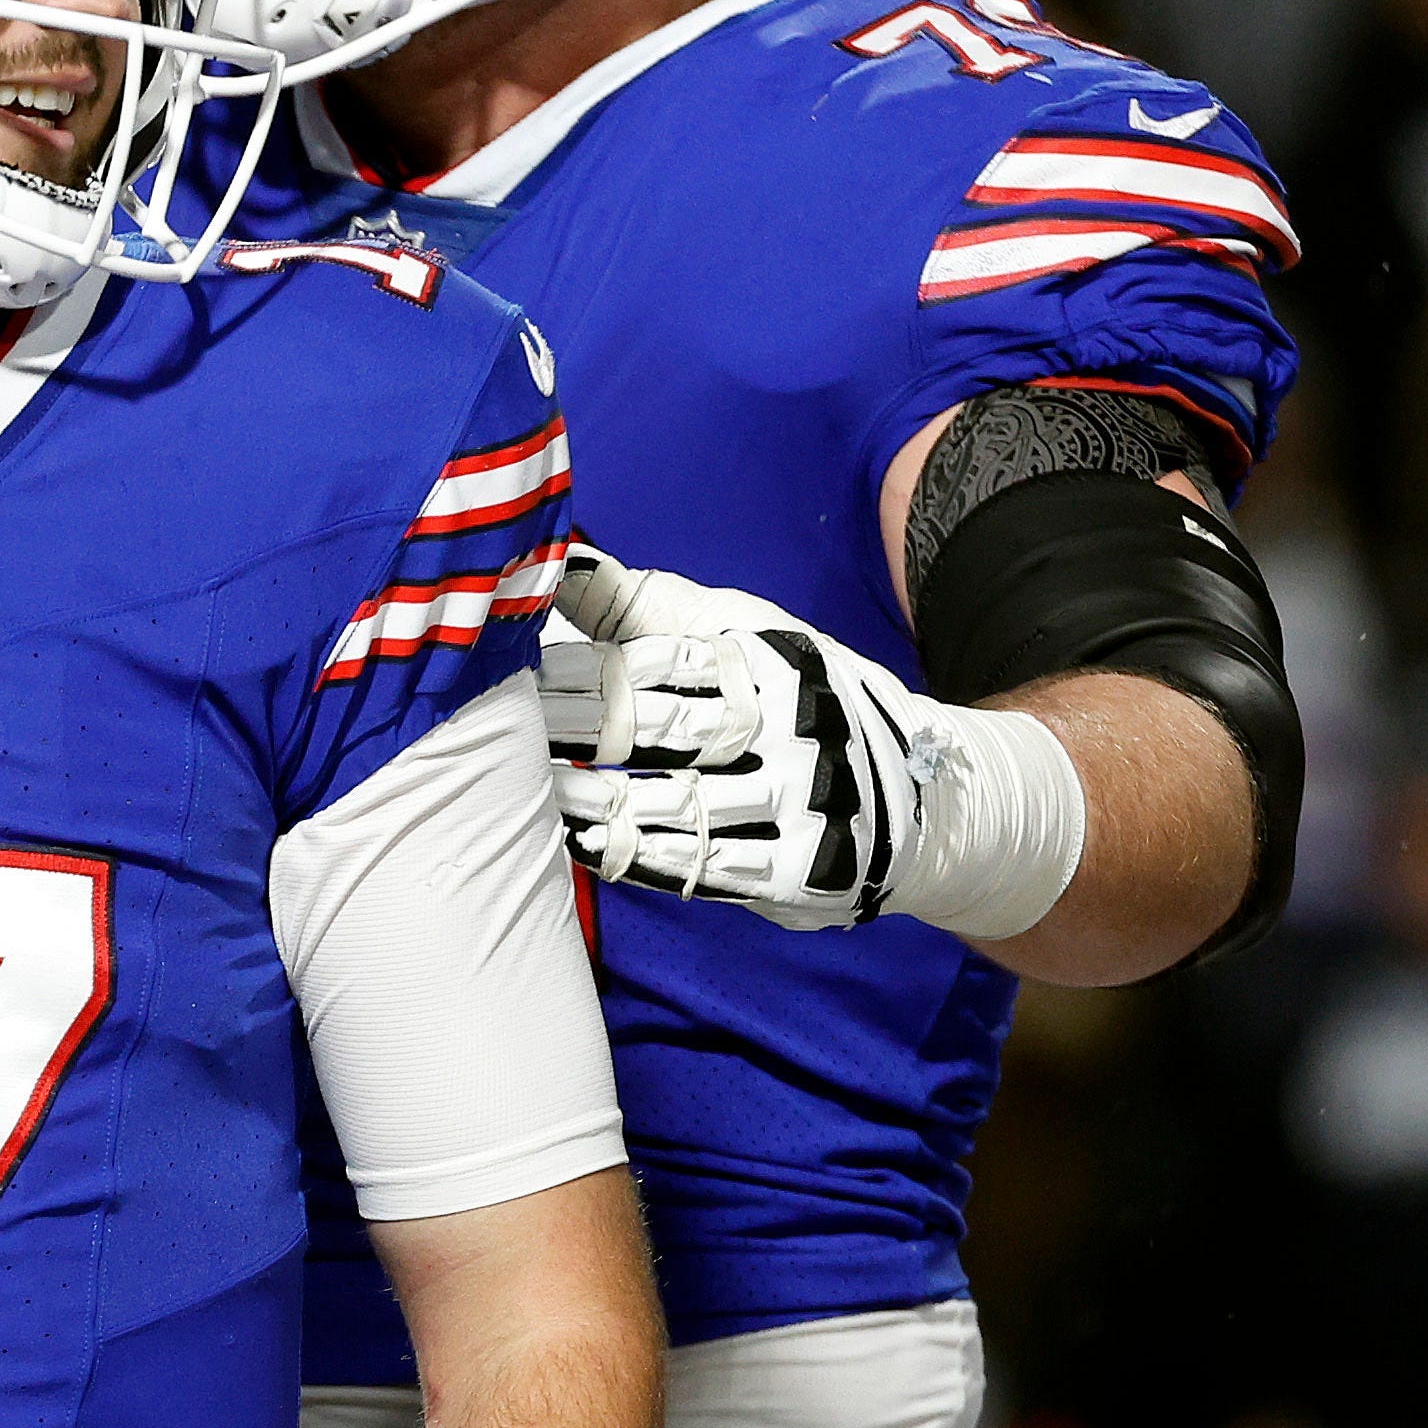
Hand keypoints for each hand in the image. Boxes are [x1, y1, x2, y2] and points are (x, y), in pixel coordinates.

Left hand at [538, 549, 1079, 940]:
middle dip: (576, 735)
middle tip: (501, 737)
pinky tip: (586, 847)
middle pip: (659, 730)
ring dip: (594, 806)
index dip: (579, 674)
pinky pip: (704, 870)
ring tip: (530, 798)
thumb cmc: (796, 697)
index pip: (656, 663)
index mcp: (764, 657)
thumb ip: (640, 605)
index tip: (512, 677)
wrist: (926, 795)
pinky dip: (639, 861)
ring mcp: (795, 800)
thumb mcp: (736, 631)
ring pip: (674, 805)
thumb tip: (558, 557)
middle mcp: (786, 724)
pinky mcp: (800, 868)